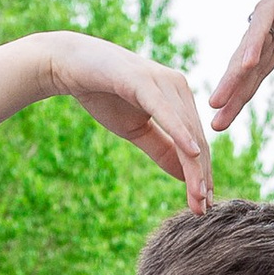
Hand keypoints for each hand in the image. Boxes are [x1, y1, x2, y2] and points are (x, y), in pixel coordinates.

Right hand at [43, 33, 213, 210]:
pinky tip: (191, 153)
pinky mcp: (144, 80)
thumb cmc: (103, 95)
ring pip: (186, 130)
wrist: (70, 65)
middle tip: (203, 209)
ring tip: (199, 195)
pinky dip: (180, 133)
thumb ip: (162, 149)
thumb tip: (186, 174)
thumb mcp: (136, 130)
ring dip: (194, 165)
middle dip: (201, 176)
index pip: (196, 142)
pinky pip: (166, 111)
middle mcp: (178, 87)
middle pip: (196, 139)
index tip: (203, 204)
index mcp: (178, 98)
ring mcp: (163, 82)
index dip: (201, 174)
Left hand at [209, 0, 273, 125]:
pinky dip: (255, 39)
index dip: (244, 93)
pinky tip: (243, 65)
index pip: (261, 67)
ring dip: (235, 71)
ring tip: (219, 99)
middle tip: (215, 121)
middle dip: (234, 90)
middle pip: (251, 58)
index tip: (226, 120)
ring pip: (253, 40)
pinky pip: (268, 15)